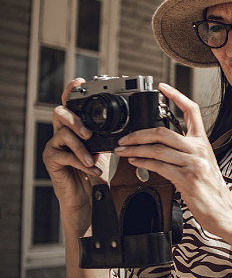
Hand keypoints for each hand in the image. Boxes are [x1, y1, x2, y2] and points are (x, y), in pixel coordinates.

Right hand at [43, 78, 109, 234]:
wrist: (87, 195)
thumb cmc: (95, 169)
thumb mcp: (107, 148)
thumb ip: (111, 134)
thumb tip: (134, 122)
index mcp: (76, 126)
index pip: (71, 104)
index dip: (72, 91)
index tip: (79, 81)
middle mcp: (62, 132)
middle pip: (60, 113)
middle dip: (75, 120)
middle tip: (88, 133)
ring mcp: (54, 145)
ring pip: (62, 134)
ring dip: (81, 148)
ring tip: (93, 159)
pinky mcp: (50, 159)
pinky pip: (63, 155)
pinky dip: (80, 163)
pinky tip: (92, 170)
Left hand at [112, 83, 231, 237]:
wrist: (222, 210)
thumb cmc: (210, 188)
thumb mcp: (201, 164)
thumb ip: (184, 151)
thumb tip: (159, 145)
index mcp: (202, 142)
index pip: (191, 111)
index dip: (176, 96)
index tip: (162, 87)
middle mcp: (199, 149)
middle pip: (164, 131)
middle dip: (139, 133)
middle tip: (125, 137)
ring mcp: (193, 163)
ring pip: (158, 148)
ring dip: (135, 148)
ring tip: (123, 149)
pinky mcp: (187, 178)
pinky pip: (159, 165)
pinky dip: (143, 162)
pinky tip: (134, 161)